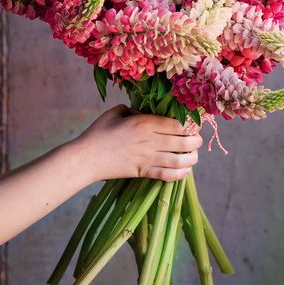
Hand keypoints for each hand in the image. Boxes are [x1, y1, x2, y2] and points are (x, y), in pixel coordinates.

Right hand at [74, 105, 202, 183]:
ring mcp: (147, 158)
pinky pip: (167, 174)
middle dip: (196, 140)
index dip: (190, 124)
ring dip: (192, 158)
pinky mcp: (142, 172)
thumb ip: (134, 109)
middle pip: (183, 141)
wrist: (86, 158)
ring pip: (179, 159)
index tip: (193, 124)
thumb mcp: (116, 112)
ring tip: (195, 155)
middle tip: (198, 139)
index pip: (177, 123)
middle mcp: (149, 140)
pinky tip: (185, 170)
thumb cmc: (98, 132)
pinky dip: (180, 174)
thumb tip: (145, 112)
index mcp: (144, 122)